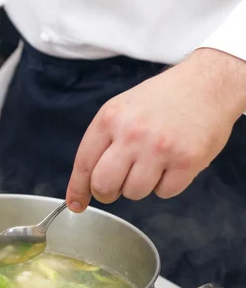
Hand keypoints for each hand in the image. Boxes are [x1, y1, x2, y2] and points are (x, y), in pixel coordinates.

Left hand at [66, 48, 245, 211]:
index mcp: (111, 118)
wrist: (209, 84)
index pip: (84, 163)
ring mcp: (160, 148)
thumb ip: (103, 142)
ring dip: (141, 186)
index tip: (77, 203)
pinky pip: (164, 193)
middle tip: (118, 185)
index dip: (78, 189)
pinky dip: (167, 184)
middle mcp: (132, 133)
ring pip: (134, 193)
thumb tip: (85, 184)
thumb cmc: (164, 99)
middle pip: (104, 186)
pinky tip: (172, 163)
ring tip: (153, 162)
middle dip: (108, 192)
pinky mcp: (186, 161)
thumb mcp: (123, 109)